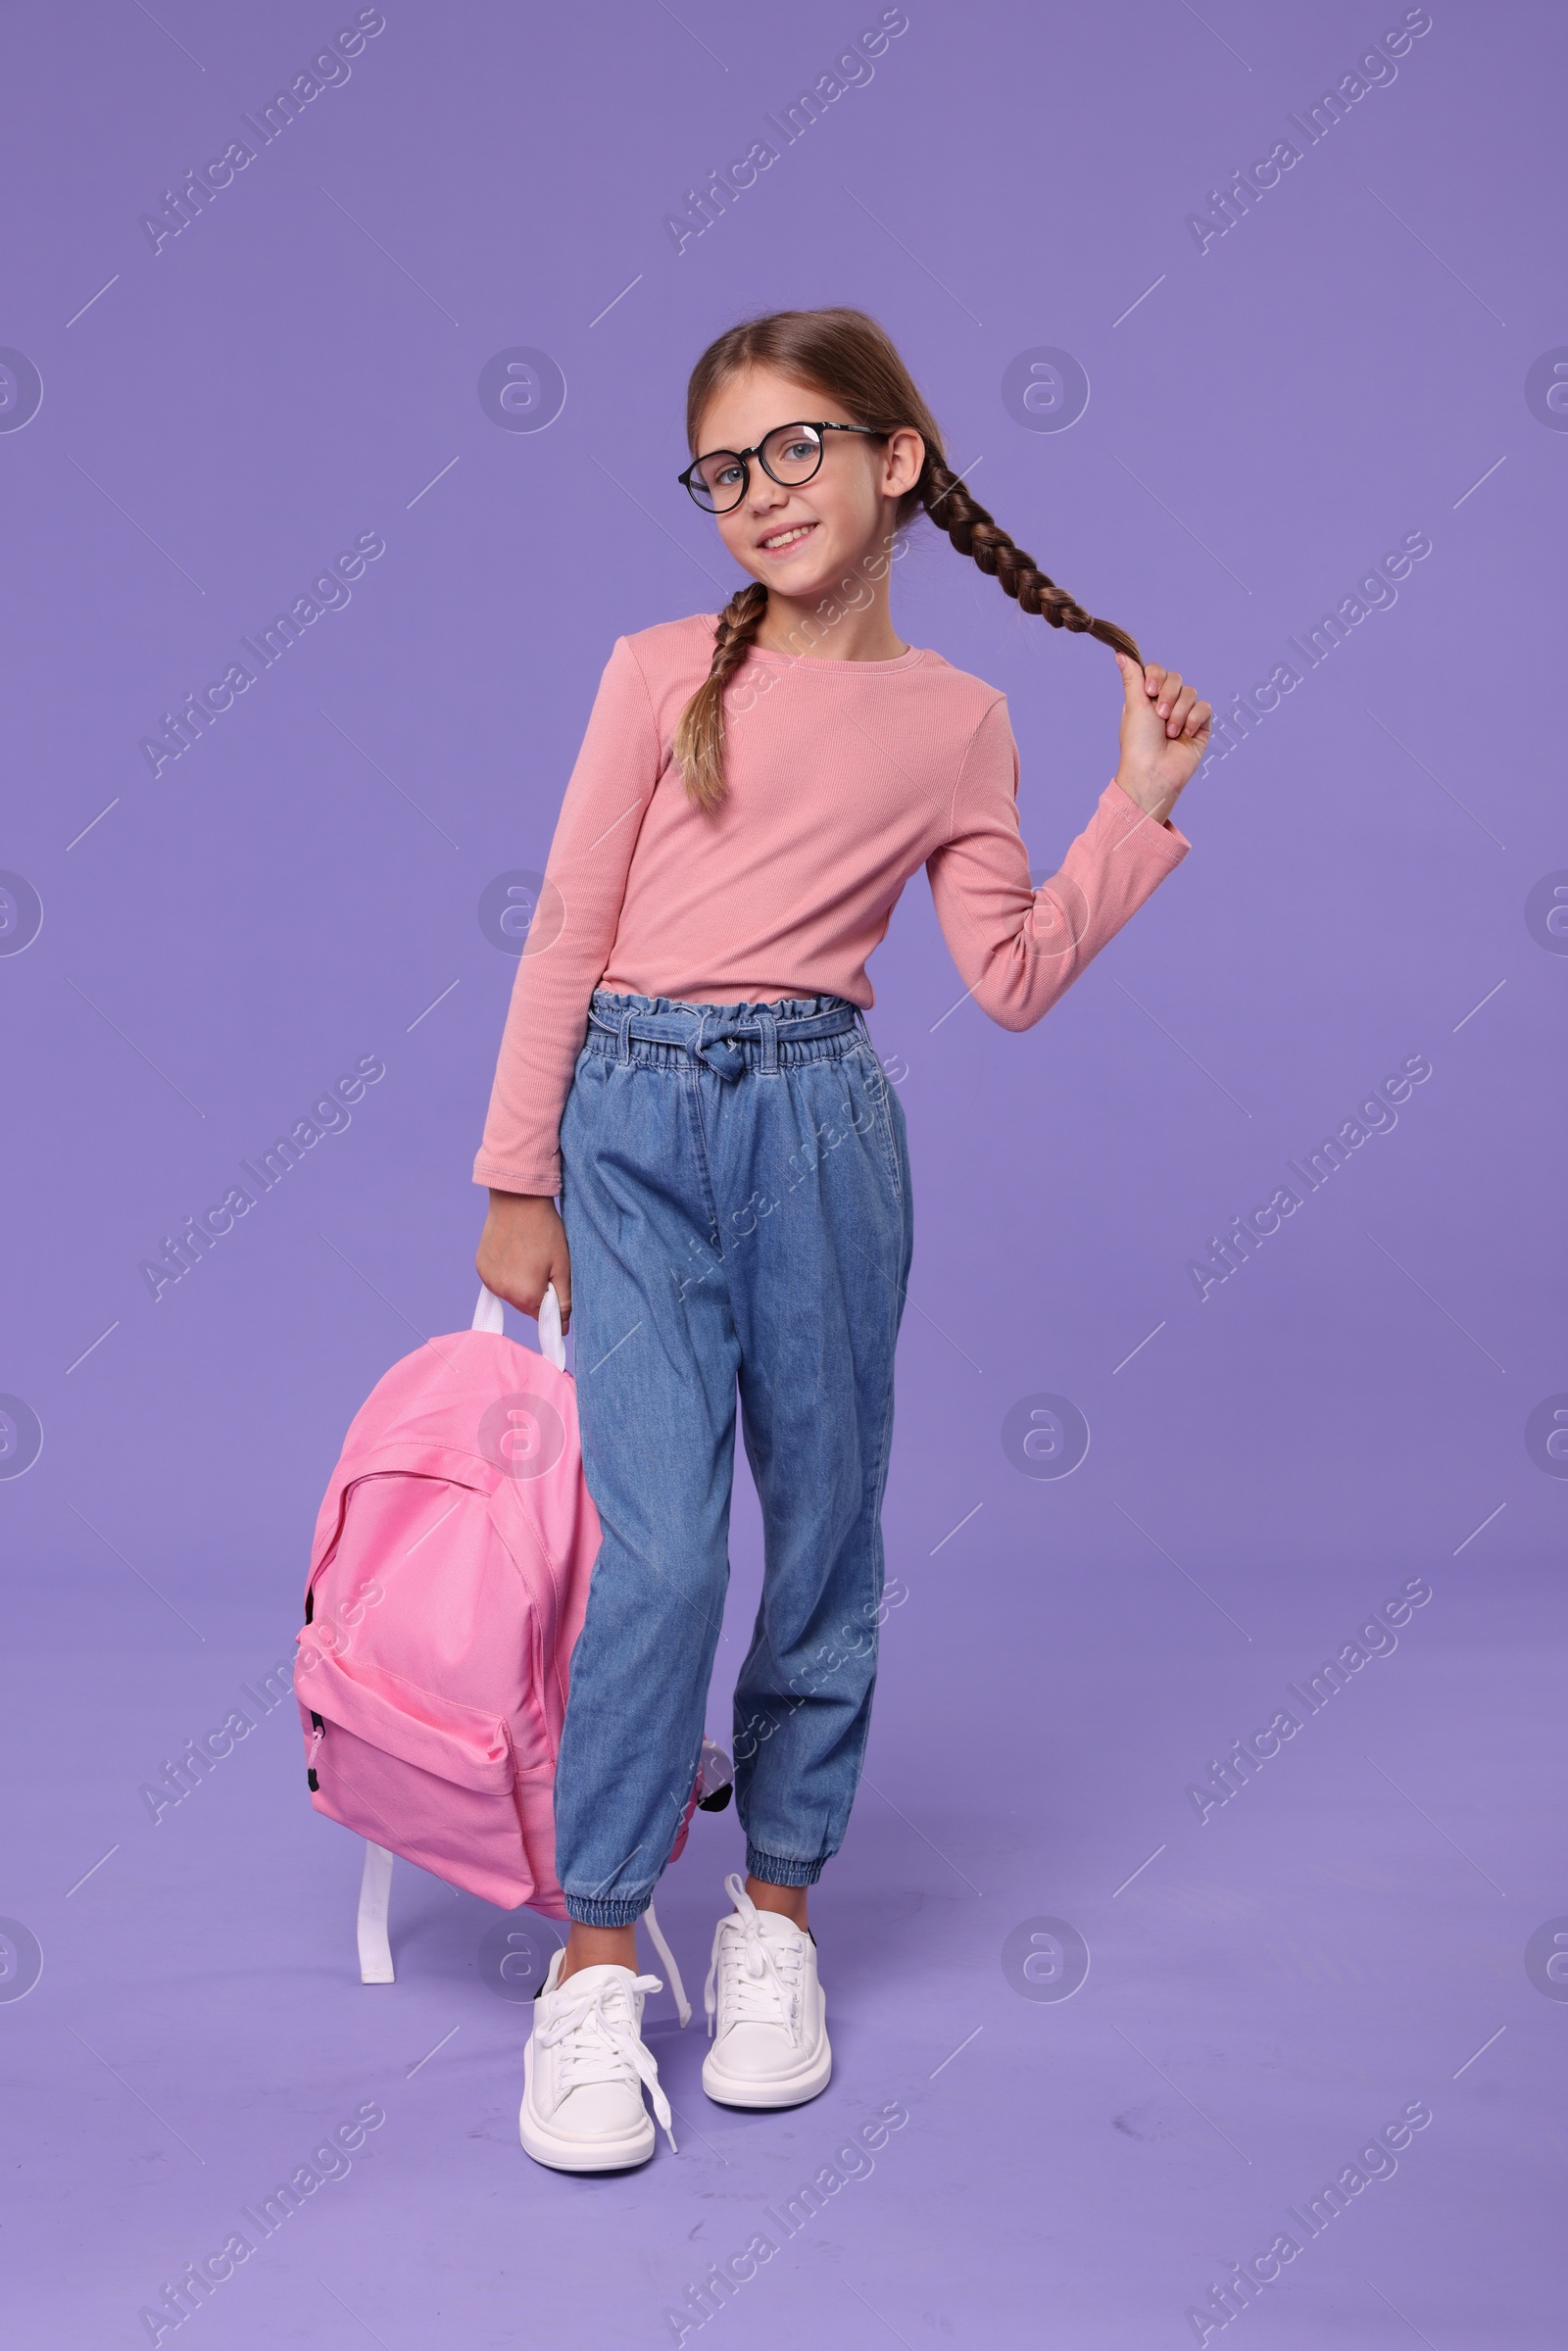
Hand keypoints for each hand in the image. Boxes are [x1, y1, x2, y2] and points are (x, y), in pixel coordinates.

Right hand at [476, 1190, 571, 1331]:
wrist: (518, 1200)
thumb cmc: (545, 1231)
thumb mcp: (563, 1266)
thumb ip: (563, 1301)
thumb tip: (562, 1328)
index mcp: (526, 1295)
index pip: (542, 1316)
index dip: (552, 1302)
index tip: (556, 1284)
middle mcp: (503, 1292)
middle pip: (525, 1306)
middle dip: (536, 1292)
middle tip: (543, 1265)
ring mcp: (489, 1279)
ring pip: (510, 1294)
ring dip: (520, 1284)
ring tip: (528, 1256)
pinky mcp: (480, 1267)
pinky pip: (497, 1280)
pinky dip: (506, 1273)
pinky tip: (513, 1253)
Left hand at [1113, 653, 1210, 824]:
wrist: (1154, 772)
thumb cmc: (1139, 743)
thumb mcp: (1134, 705)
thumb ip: (1133, 677)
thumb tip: (1120, 653)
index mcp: (1147, 699)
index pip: (1157, 671)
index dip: (1157, 677)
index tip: (1150, 692)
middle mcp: (1165, 705)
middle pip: (1176, 679)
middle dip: (1169, 696)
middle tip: (1160, 716)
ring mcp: (1184, 715)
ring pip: (1191, 693)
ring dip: (1180, 712)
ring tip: (1170, 732)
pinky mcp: (1200, 727)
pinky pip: (1204, 708)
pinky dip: (1194, 719)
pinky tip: (1185, 734)